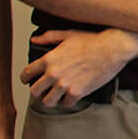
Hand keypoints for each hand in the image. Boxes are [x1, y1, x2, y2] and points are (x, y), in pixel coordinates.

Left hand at [21, 28, 137, 106]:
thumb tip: (35, 40)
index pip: (27, 73)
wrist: (112, 49)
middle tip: (43, 90)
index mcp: (49, 59)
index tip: (28, 80)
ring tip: (55, 97)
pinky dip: (67, 101)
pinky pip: (66, 104)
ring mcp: (65, 84)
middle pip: (34, 91)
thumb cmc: (92, 40)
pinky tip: (70, 96)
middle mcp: (53, 73)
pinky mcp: (77, 92)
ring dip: (51, 99)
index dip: (25, 78)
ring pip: (48, 102)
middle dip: (37, 91)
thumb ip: (49, 37)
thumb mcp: (68, 34)